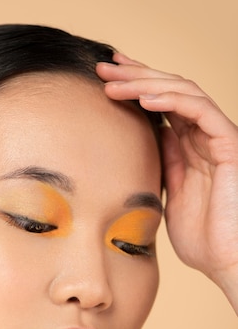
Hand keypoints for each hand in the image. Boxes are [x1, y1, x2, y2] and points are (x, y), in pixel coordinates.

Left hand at [97, 53, 237, 311]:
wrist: (228, 262)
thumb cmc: (201, 239)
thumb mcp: (168, 196)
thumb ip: (160, 167)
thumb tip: (142, 144)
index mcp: (187, 148)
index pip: (160, 105)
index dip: (135, 85)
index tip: (106, 77)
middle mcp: (202, 137)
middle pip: (168, 91)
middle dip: (135, 75)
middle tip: (103, 66)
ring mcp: (216, 138)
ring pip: (183, 92)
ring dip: (146, 82)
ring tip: (115, 81)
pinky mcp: (229, 145)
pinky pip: (200, 110)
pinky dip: (172, 100)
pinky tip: (145, 98)